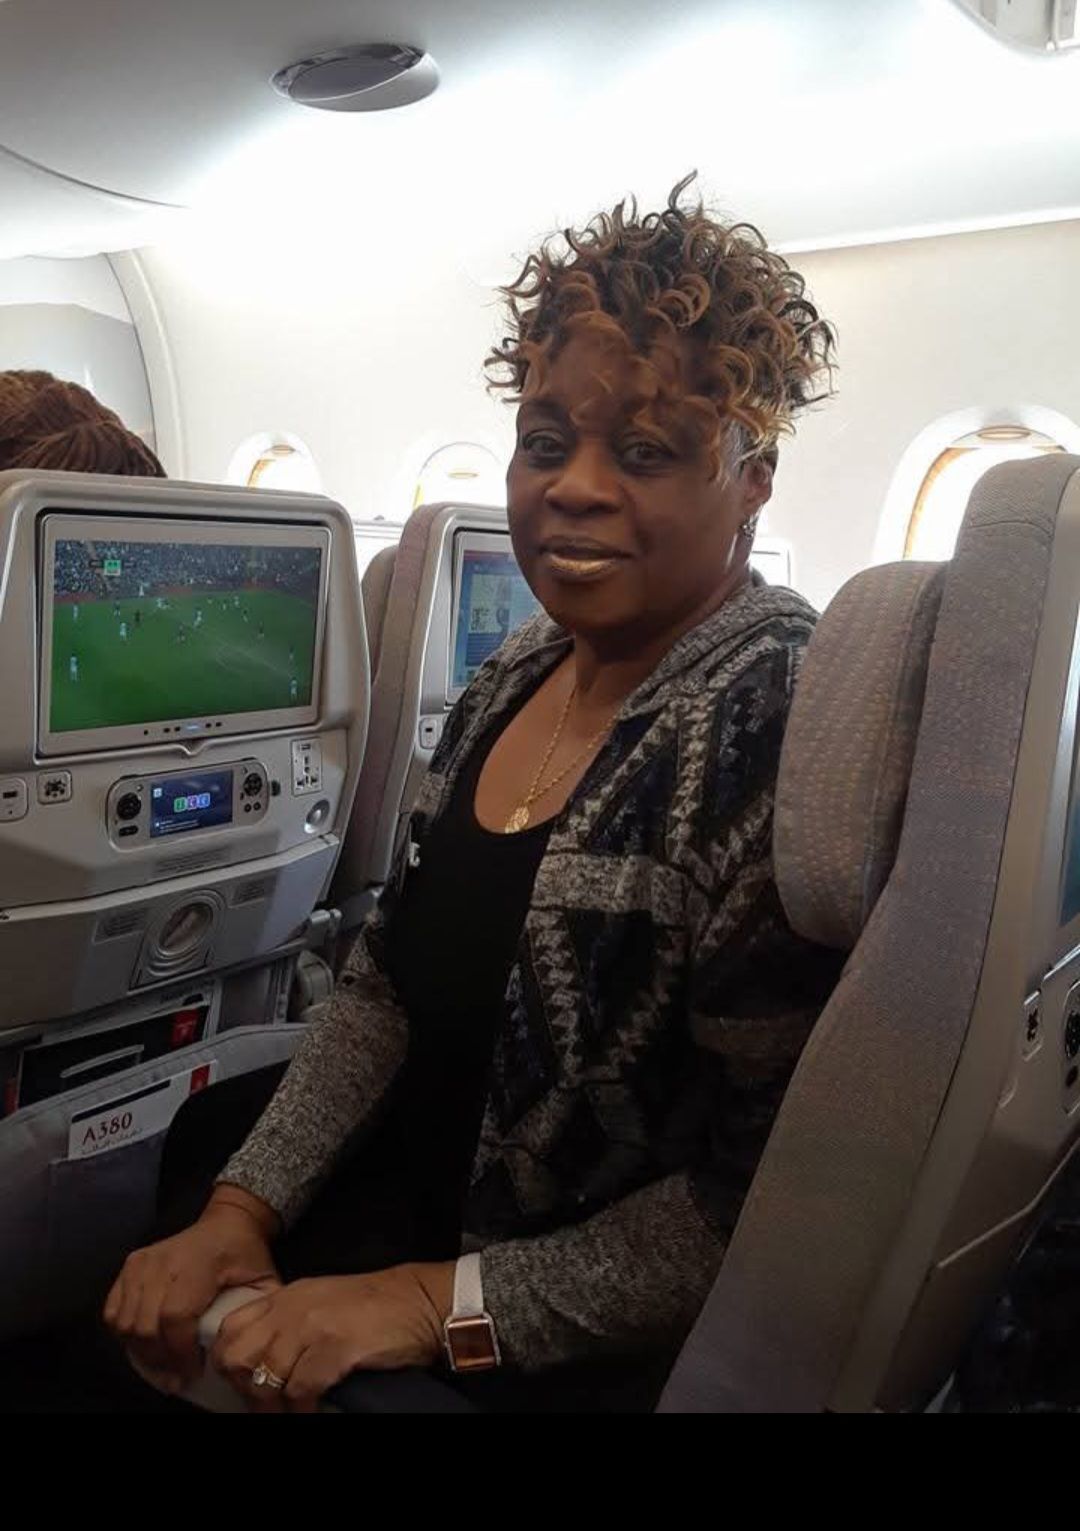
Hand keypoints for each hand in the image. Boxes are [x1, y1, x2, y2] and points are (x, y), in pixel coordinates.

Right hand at [104, 1186, 280, 1391]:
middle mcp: (164, 1261)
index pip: (176, 1316)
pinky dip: (124, 1334)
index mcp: (199, 1264)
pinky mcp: (130, 1265)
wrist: (226, 1223)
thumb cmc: (245, 1254)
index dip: (180, 1353)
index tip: (192, 1373)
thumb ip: (260, 1311)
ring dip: (141, 1352)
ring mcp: (142, 1262)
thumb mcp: (265, 1279)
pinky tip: (146, 1344)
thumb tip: (250, 1347)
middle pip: (146, 1325)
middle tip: (176, 1378)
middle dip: (160, 1360)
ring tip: (163, 1365)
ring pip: (125, 1322)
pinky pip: (113, 1311)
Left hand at [210, 1262, 454, 1412]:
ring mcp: (312, 1326)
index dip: (228, 1361)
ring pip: (263, 1376)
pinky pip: (299, 1390)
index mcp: (288, 1296)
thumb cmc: (378, 1308)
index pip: (231, 1328)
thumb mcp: (324, 1303)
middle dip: (243, 1387)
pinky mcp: (335, 1346)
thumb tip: (265, 1362)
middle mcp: (293, 1307)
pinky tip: (314, 1410)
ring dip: (273, 1406)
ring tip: (290, 1413)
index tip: (241, 1384)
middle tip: (263, 1404)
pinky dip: (302, 1409)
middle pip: (236, 1353)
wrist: (420, 1301)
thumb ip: (292, 1323)